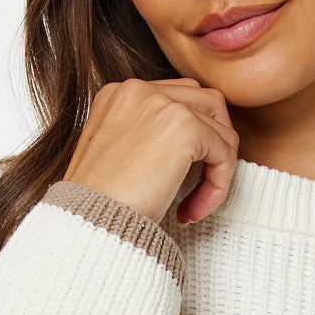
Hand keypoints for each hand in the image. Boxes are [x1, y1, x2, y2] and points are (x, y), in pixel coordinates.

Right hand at [62, 76, 239, 227]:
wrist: (90, 224)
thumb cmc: (98, 204)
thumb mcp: (118, 157)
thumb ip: (147, 139)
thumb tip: (186, 148)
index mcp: (120, 94)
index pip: (179, 99)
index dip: (191, 141)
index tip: (175, 182)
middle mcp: (140, 90)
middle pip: (208, 103)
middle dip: (214, 147)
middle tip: (200, 187)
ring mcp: (163, 104)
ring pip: (222, 129)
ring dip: (217, 171)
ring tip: (194, 205)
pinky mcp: (184, 127)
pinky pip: (225, 153)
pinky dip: (218, 187)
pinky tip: (191, 211)